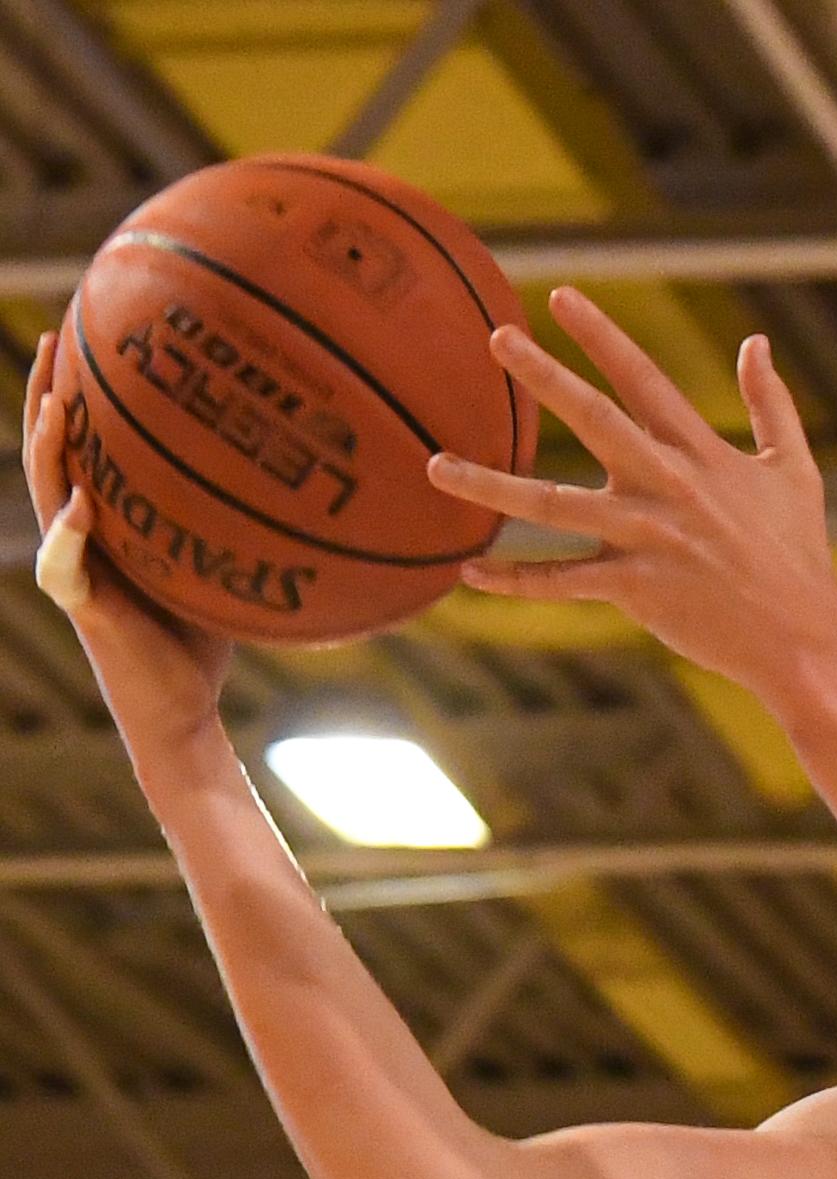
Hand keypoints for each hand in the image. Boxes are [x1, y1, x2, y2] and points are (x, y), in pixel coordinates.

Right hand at [24, 330, 231, 781]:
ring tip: (54, 402)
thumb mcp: (225, 565)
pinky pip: (63, 567)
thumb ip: (241, 523)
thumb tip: (312, 475)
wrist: (185, 714)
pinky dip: (67, 537)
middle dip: (51, 392)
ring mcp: (78, 569)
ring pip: (46, 494)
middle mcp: (85, 535)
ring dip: (46, 448)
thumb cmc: (207, 641)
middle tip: (60, 334)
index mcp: (113, 520)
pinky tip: (79, 507)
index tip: (98, 328)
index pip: (91, 441)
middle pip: (54, 450)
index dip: (88, 388)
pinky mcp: (83, 609)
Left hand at [427, 289, 836, 704]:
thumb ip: (770, 403)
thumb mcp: (795, 469)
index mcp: (699, 453)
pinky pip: (560, 582)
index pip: (642, 378)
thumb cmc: (798, 556)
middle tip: (498, 338)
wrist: (804, 638)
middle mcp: (667, 486)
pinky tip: (470, 570)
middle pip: (594, 419)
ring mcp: (646, 537)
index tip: (560, 296)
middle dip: (545, 376)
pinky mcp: (635, 589)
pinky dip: (514, 579)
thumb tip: (757, 343)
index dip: (601, 335)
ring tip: (436, 465)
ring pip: (553, 504)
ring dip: (490, 484)